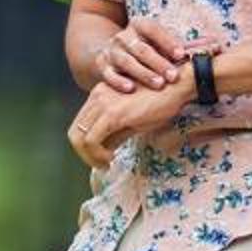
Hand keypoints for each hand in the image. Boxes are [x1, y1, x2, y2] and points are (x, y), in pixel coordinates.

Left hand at [68, 74, 191, 168]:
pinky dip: (97, 154)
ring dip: (90, 157)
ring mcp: (103, 103)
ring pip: (79, 138)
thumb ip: (116, 133)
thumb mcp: (134, 119)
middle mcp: (96, 96)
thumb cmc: (161, 100)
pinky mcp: (112, 113)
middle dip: (84, 154)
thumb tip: (105, 151)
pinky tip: (111, 158)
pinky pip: (91, 140)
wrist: (177, 85)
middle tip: (101, 165)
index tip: (101, 158)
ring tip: (106, 164)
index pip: (79, 126)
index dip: (85, 147)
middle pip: (74, 132)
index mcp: (100, 95)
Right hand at [88, 16, 190, 92]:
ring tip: (158, 84)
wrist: (113, 55)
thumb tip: (217, 47)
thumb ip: (188, 48)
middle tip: (173, 76)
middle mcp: (124, 36)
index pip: (153, 29)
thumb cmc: (148, 51)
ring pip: (126, 61)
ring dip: (143, 73)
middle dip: (158, 62)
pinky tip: (130, 89)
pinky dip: (119, 81)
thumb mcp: (163, 46)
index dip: (168, 41)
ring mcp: (111, 51)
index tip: (183, 55)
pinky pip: (108, 74)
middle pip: (141, 48)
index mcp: (140, 25)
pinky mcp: (102, 65)